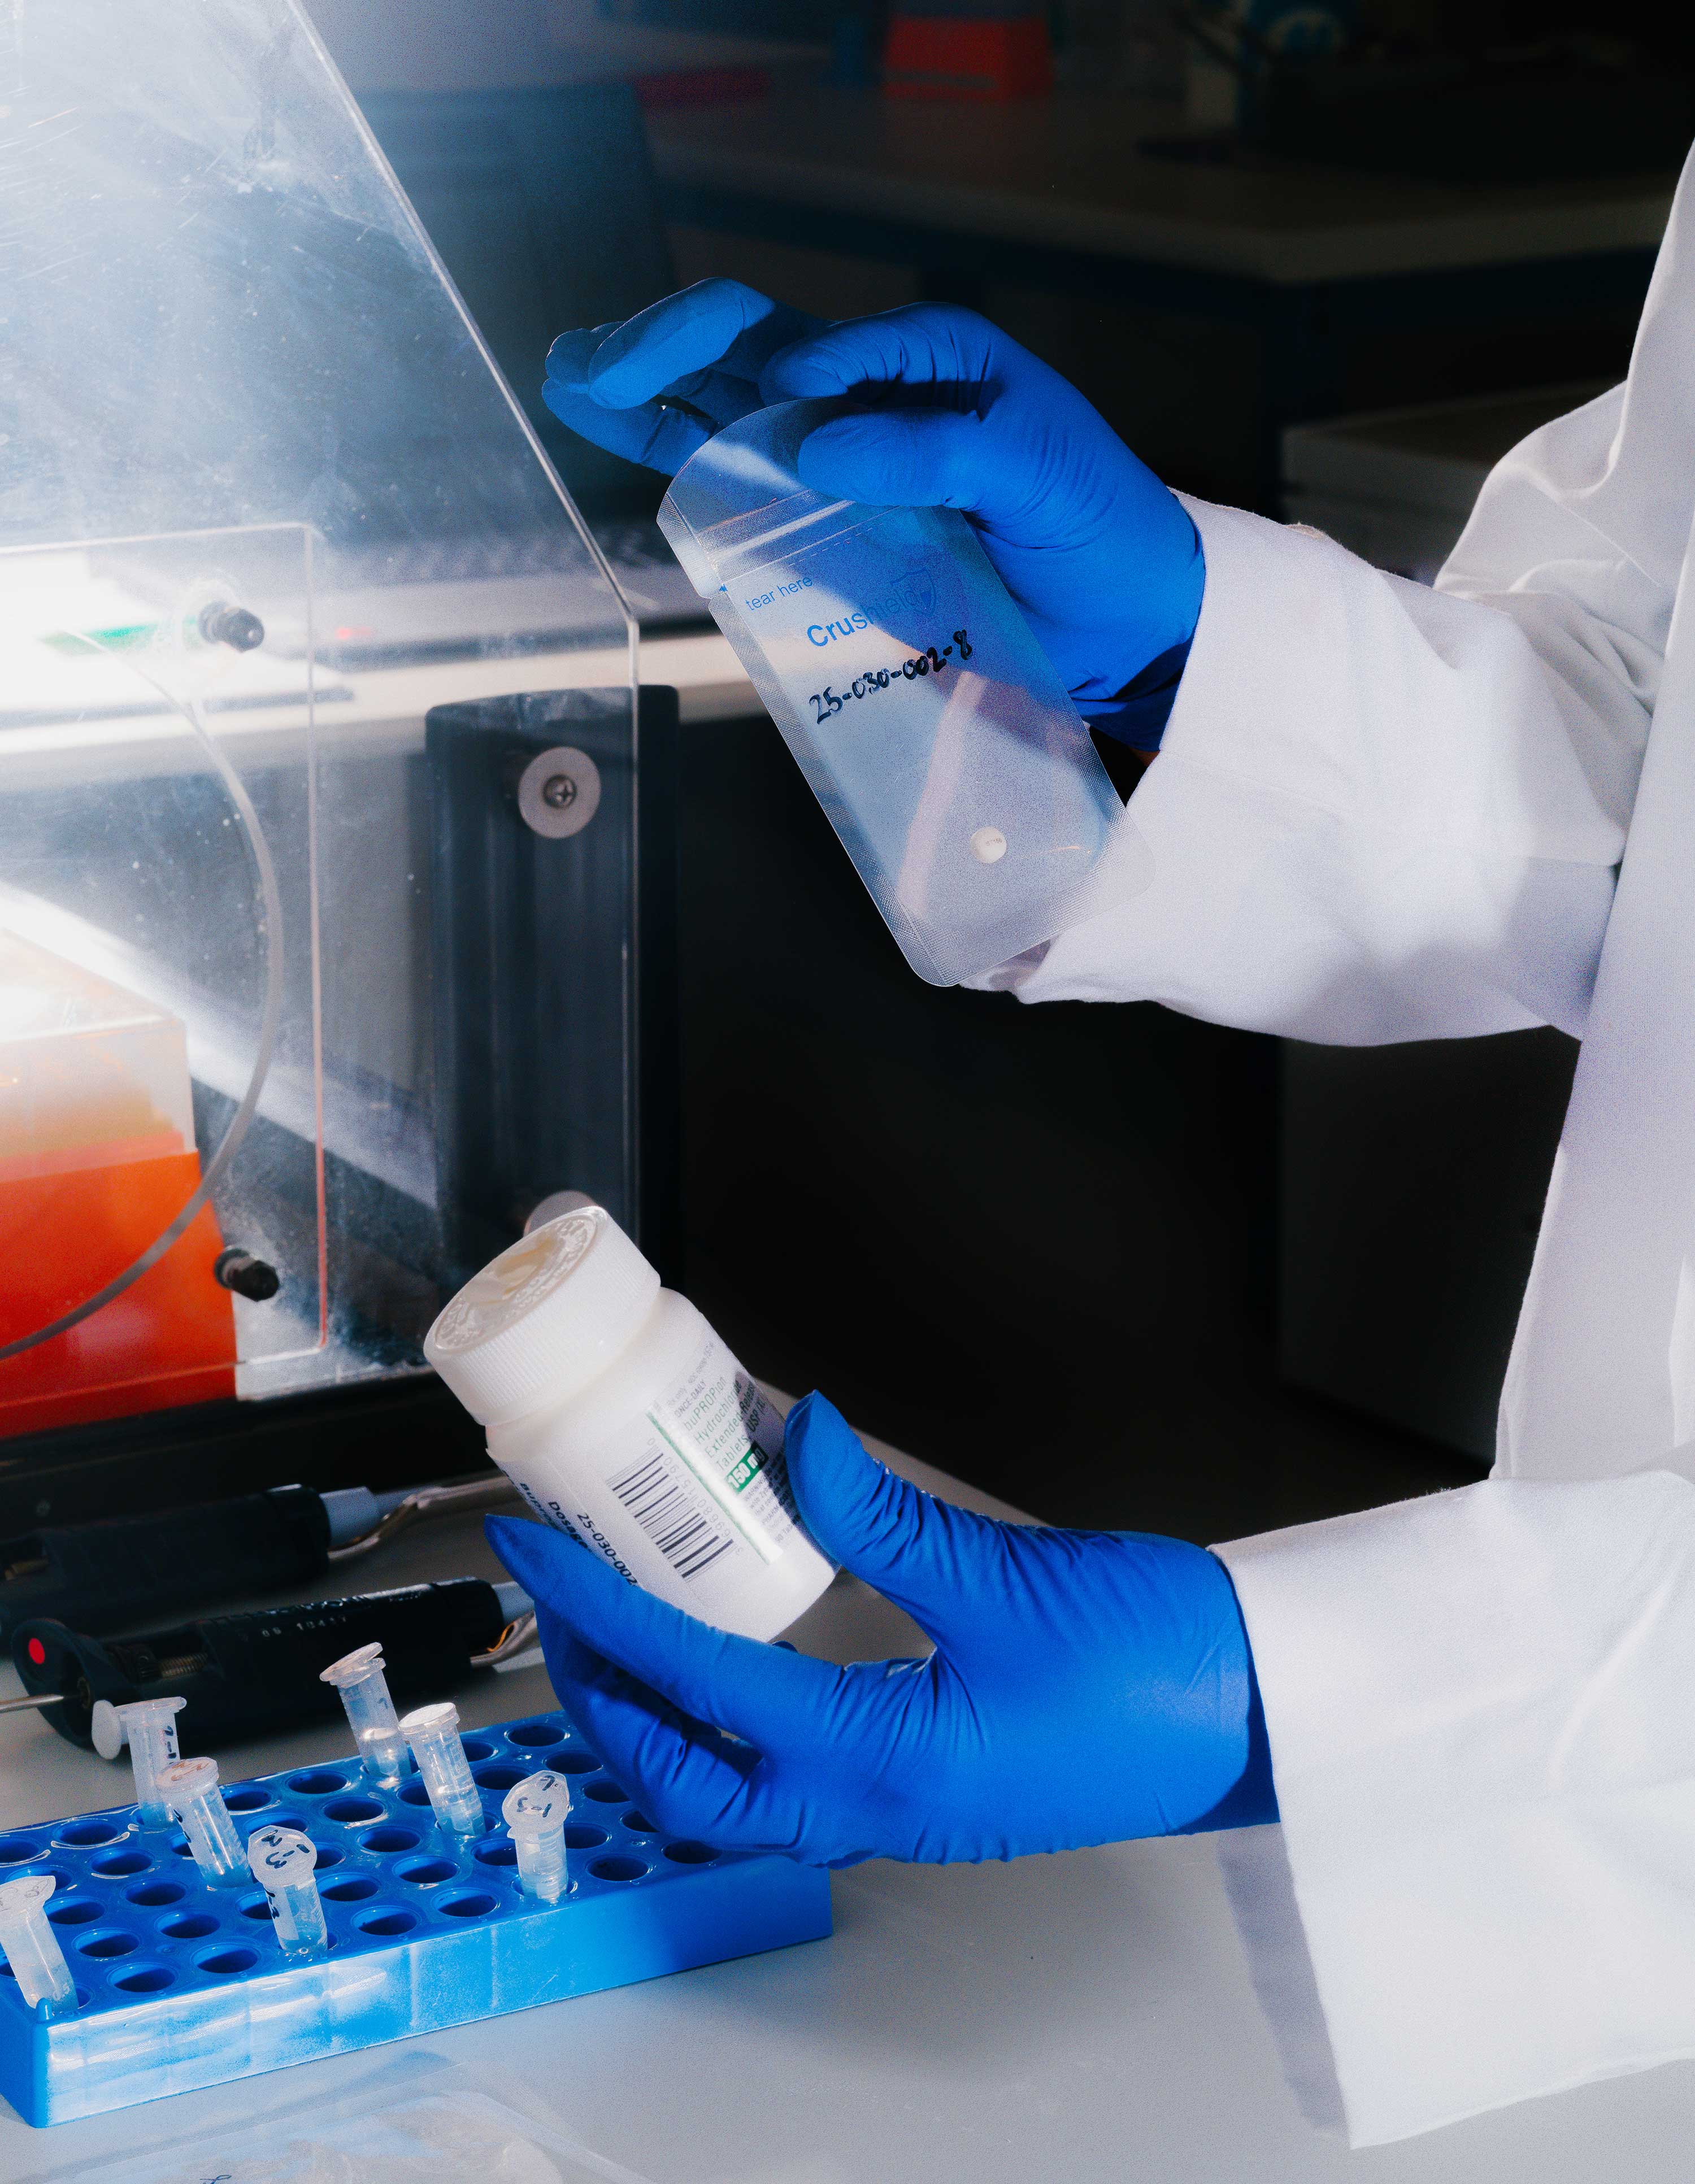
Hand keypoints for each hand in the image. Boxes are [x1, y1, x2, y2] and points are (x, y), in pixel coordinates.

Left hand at [486, 1392, 1271, 1867]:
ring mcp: (899, 1810)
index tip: (537, 1547)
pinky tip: (735, 1661)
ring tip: (626, 1631)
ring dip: (661, 1719)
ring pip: (731, 1791)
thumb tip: (793, 1435)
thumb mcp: (1000, 1575)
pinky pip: (790, 1778)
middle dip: (603, 1693)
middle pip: (682, 1775)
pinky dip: (731, 1723)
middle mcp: (869, 1805)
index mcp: (873, 1759)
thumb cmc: (1145, 1660)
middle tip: (566, 1598)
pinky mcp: (929, 1790)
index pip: (690, 1682)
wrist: (1253, 1716)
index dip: (600, 1609)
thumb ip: (880, 1516)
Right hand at [543, 280, 1203, 711]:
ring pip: (719, 408)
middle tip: (586, 366)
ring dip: (640, 390)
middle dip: (658, 350)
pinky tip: (612, 429)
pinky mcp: (826, 527)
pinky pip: (738, 483)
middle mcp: (865, 396)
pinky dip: (674, 453)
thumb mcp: (1035, 467)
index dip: (768, 371)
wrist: (1121, 618)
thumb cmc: (1096, 525)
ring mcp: (838, 461)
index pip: (812, 340)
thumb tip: (812, 437)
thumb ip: (933, 447)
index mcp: (920, 357)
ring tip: (566, 378)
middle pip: (740, 353)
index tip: (779, 418)